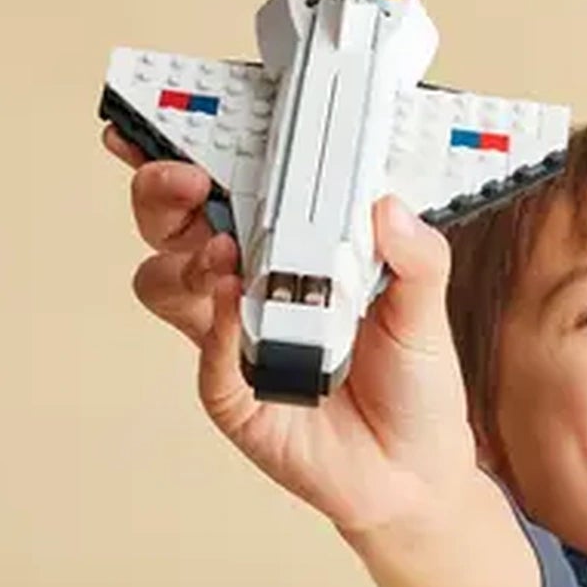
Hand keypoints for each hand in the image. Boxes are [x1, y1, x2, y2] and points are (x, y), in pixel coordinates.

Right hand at [107, 126, 482, 537]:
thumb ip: (414, 256)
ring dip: (184, 257)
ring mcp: (229, 339)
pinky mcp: (232, 395)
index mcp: (286, 247)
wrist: (416, 472)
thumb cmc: (412, 381)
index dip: (193, 150)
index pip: (225, 187)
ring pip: (164, 283)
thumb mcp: (425, 306)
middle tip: (184, 176)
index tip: (172, 115)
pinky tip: (235, 306)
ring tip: (224, 252)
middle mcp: (246, 286)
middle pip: (169, 225)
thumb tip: (387, 204)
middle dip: (161, 190)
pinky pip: (205, 355)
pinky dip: (214, 326)